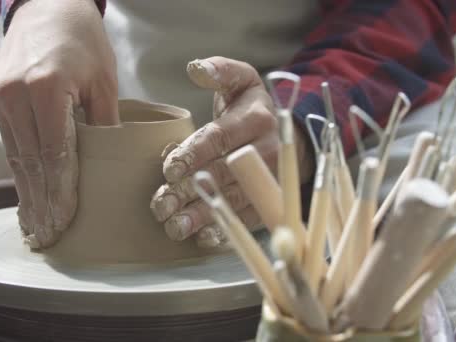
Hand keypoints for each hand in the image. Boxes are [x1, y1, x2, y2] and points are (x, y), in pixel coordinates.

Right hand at [0, 0, 117, 247]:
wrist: (45, 5)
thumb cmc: (82, 39)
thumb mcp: (104, 79)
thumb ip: (104, 123)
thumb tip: (109, 164)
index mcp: (47, 89)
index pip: (55, 155)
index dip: (61, 193)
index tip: (64, 222)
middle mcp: (15, 96)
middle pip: (31, 163)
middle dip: (41, 203)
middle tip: (48, 237)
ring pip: (16, 157)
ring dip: (27, 194)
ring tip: (36, 226)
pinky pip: (9, 143)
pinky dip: (20, 171)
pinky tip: (26, 194)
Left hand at [150, 57, 313, 247]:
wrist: (294, 135)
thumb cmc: (252, 108)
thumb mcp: (242, 80)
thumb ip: (220, 71)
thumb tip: (195, 68)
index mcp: (256, 119)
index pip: (220, 137)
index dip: (194, 153)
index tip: (169, 169)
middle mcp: (266, 151)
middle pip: (223, 173)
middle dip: (190, 191)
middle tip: (161, 205)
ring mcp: (270, 179)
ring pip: (234, 200)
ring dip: (203, 216)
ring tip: (174, 227)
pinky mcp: (270, 200)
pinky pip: (249, 219)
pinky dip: (227, 231)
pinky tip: (202, 239)